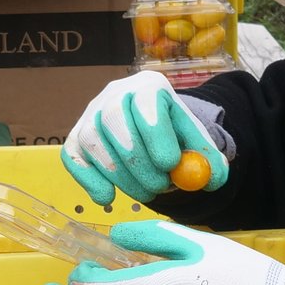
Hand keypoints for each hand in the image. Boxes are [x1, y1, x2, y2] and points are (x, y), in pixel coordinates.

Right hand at [60, 73, 229, 206]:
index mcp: (148, 87)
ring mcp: (90, 115)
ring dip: (120, 176)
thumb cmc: (172, 136)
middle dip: (138, 162)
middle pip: (115, 121)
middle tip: (158, 187)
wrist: (150, 132)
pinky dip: (89, 181)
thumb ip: (207, 159)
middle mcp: (113, 94)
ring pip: (93, 142)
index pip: (145, 102)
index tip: (169, 165)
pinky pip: (73, 159)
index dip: (155, 134)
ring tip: (146, 192)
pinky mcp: (75, 138)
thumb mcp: (195, 142)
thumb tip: (211, 179)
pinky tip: (108, 197)